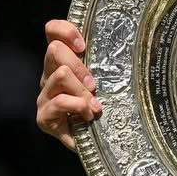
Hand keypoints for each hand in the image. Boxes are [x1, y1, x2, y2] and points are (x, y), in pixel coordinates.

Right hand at [36, 19, 100, 150]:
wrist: (104, 145)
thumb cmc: (109, 107)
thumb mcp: (110, 80)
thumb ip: (107, 62)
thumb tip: (132, 42)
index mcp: (63, 62)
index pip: (53, 31)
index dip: (66, 31)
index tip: (84, 46)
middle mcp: (49, 75)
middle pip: (55, 50)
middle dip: (80, 67)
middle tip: (94, 85)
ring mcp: (45, 96)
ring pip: (61, 75)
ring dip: (82, 91)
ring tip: (94, 105)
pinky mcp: (44, 117)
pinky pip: (60, 101)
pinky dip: (79, 107)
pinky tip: (89, 115)